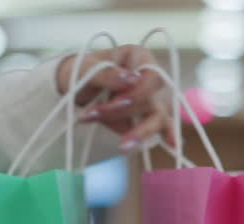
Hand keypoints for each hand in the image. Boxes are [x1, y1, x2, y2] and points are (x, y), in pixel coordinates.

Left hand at [56, 46, 172, 153]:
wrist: (71, 83)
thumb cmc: (81, 70)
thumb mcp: (86, 68)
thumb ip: (107, 74)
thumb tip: (132, 80)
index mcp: (139, 57)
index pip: (152, 76)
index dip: (136, 94)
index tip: (112, 103)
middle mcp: (148, 77)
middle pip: (153, 98)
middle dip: (126, 113)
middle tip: (97, 117)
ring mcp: (148, 97)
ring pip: (157, 116)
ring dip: (141, 132)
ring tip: (124, 147)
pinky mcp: (144, 116)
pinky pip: (158, 126)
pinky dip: (163, 135)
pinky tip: (172, 145)